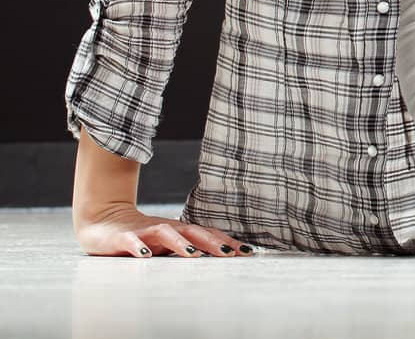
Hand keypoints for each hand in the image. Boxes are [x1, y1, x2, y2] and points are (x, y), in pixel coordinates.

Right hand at [74, 203, 254, 257]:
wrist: (104, 221)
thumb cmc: (143, 235)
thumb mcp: (170, 242)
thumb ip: (192, 246)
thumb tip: (223, 254)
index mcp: (179, 230)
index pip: (208, 234)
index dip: (227, 242)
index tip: (247, 252)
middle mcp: (166, 228)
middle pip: (193, 232)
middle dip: (212, 243)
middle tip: (229, 254)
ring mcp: (144, 231)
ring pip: (165, 234)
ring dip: (180, 243)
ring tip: (193, 254)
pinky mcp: (122, 237)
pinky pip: (131, 241)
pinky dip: (139, 247)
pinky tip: (145, 255)